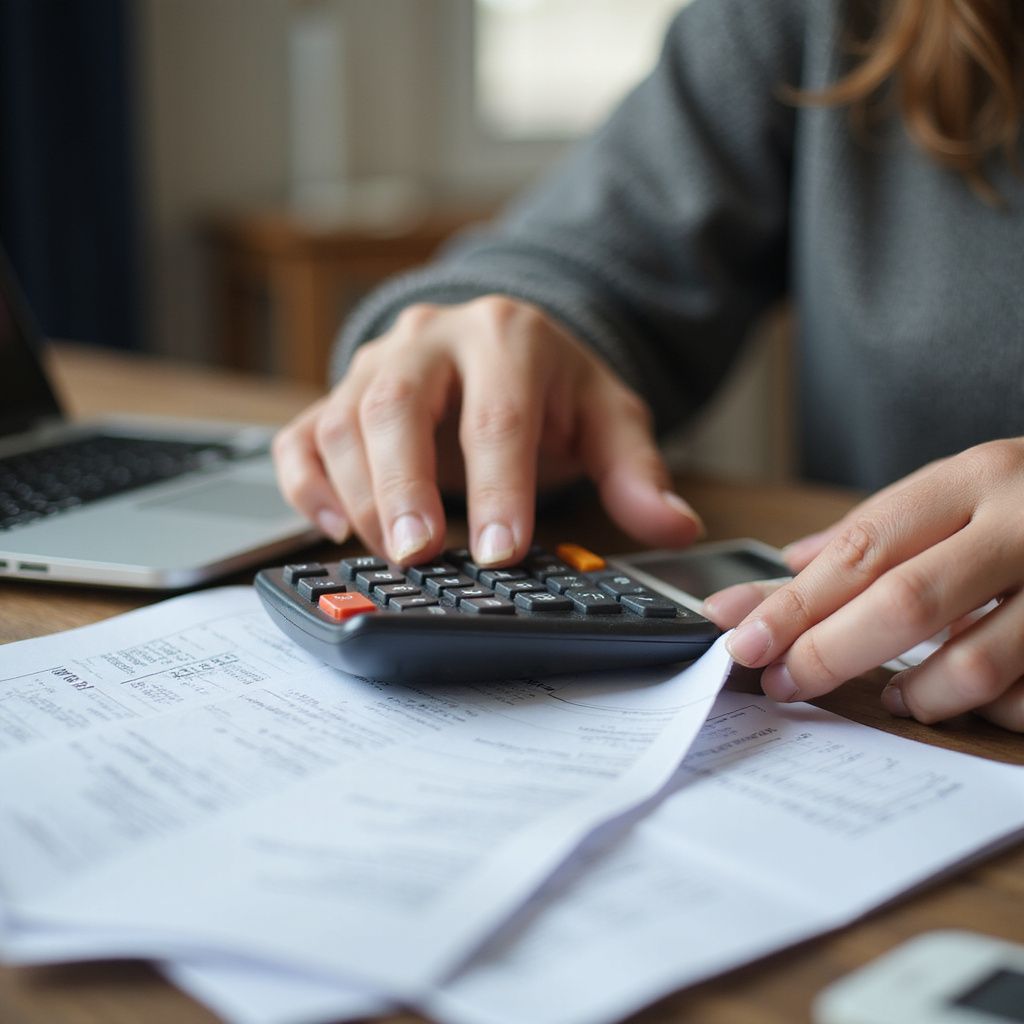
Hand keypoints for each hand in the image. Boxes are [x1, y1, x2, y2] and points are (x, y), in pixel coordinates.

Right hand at [272, 296, 702, 567]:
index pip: (497, 415)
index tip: (499, 554)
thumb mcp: (608, 418)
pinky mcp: (338, 394)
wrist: (499, 345)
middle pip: (396, 405)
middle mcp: (430, 340)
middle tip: (417, 556)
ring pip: (340, 421)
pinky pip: (301, 435)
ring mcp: (376, 364)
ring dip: (358, 494)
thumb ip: (637, 472)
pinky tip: (334, 525)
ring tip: (389, 554)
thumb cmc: (552, 388)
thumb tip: (675, 528)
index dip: (497, 487)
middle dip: (402, 485)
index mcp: (506, 337)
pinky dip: (306, 484)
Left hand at [702, 440, 1023, 731]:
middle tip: (782, 681)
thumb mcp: (964, 491)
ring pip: (979, 661)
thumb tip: (783, 569)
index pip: (862, 547)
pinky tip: (969, 702)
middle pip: (905, 601)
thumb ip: (878, 532)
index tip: (740, 636)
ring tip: (890, 697)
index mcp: (979, 477)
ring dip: (916, 692)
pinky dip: (992, 710)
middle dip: (829, 652)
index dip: (794, 601)